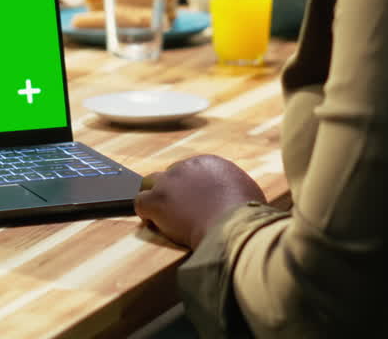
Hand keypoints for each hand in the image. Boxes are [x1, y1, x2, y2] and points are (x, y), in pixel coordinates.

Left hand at [135, 155, 266, 248]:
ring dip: (154, 197)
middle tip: (179, 211)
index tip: (194, 202)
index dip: (190, 188)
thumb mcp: (247, 192)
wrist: (232, 225)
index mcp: (208, 163)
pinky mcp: (157, 200)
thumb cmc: (246, 214)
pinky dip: (145, 213)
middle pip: (170, 175)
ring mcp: (169, 182)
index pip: (190, 170)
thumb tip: (238, 196)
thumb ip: (235, 188)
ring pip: (149, 183)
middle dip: (173, 191)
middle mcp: (186, 166)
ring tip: (160, 215)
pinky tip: (153, 223)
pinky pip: (140, 202)